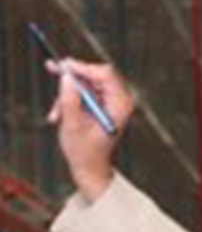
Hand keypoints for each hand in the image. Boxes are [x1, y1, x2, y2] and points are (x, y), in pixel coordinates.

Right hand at [47, 58, 134, 201]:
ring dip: (67, 94)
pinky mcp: (103, 103)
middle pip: (96, 74)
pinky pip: (85, 91)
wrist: (89, 166)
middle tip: (51, 67)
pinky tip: (59, 115)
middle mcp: (120, 100)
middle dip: (72, 78)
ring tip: (56, 114)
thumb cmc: (84, 152)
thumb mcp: (72, 126)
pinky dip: (70, 99)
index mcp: (120, 106)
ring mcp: (112, 101)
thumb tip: (66, 76)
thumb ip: (69, 100)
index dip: (83, 67)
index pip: (105, 75)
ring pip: (87, 82)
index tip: (63, 65)